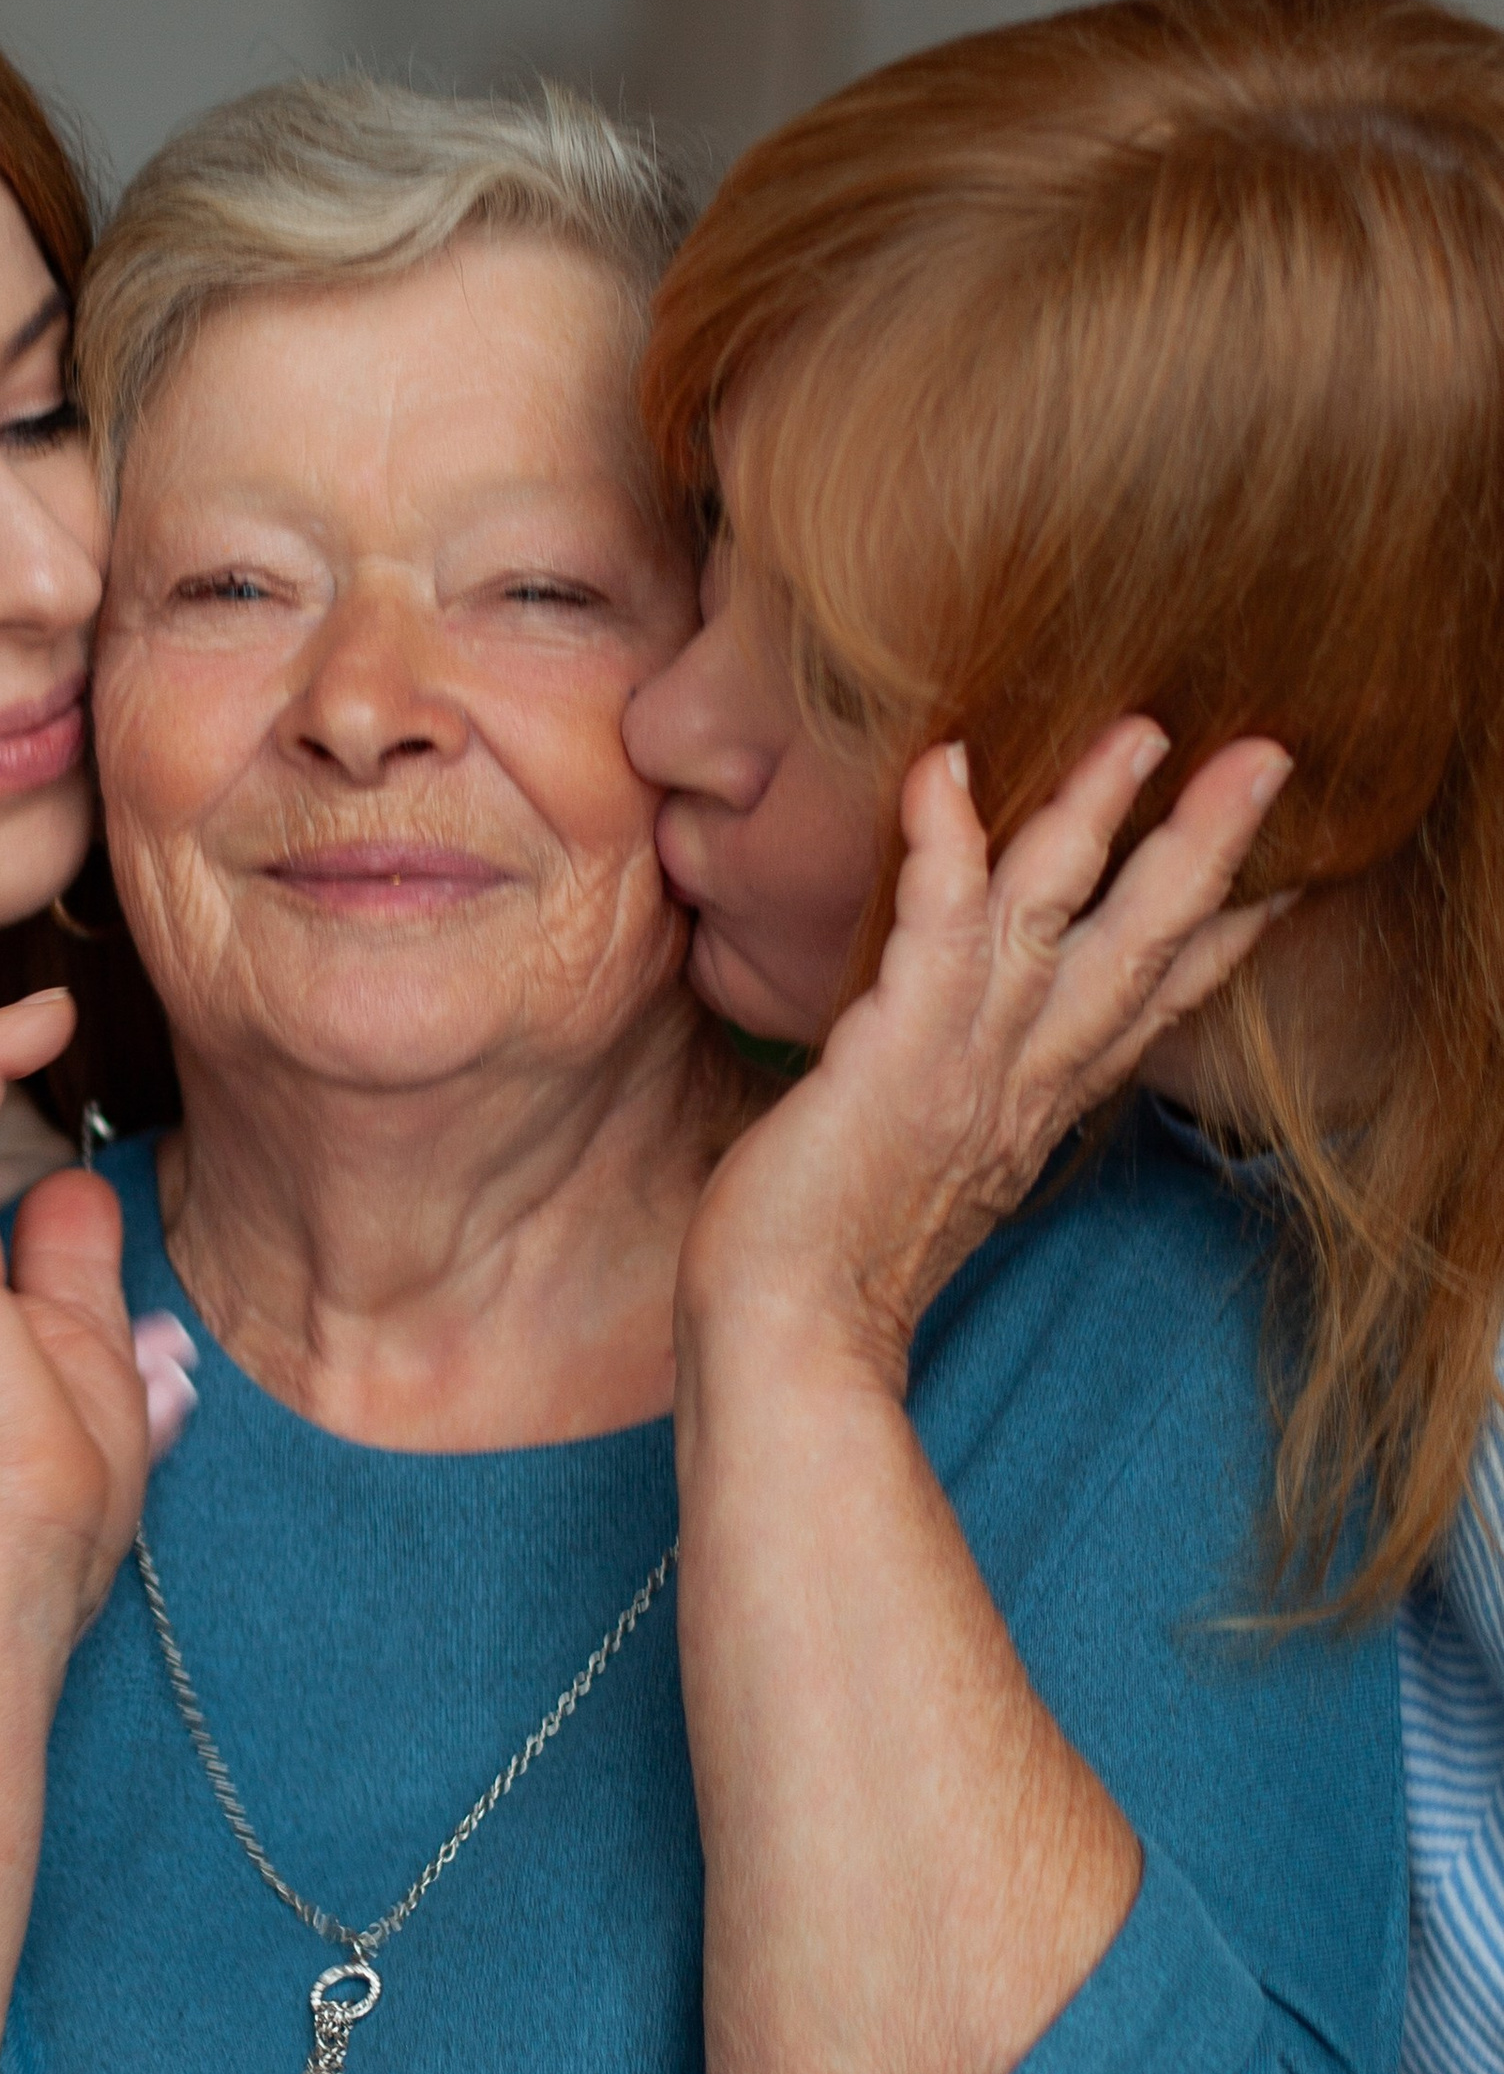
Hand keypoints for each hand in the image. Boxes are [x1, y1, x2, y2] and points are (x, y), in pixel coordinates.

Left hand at [679, 718, 1290, 1390]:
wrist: (791, 1344)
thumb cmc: (826, 1262)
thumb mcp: (922, 1174)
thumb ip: (955, 1110)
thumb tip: (942, 1069)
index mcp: (1034, 1108)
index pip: (1146, 1008)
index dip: (1218, 938)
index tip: (1281, 876)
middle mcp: (1022, 1080)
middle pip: (1141, 945)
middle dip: (1208, 847)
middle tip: (1269, 757)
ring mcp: (968, 1063)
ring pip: (1058, 914)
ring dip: (1101, 814)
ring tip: (1142, 730)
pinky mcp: (898, 1052)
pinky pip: (936, 926)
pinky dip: (945, 842)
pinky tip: (947, 767)